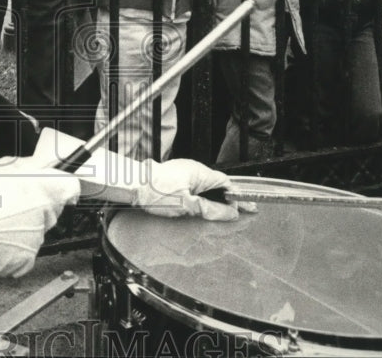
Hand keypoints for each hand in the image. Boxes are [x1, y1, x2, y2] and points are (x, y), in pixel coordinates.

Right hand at [0, 156, 79, 280]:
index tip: (54, 188)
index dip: (61, 187)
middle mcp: (46, 214)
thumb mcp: (4, 166)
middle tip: (13, 205)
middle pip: (53, 209)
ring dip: (23, 227)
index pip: (70, 187)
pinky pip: (25, 252)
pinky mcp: (27, 260)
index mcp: (45, 188)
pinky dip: (14, 248)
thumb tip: (42, 166)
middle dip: (38, 207)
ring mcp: (37, 239)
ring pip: (37, 231)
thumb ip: (31, 167)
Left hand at [134, 159, 256, 219]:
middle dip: (229, 199)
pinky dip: (203, 196)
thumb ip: (210, 210)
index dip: (238, 197)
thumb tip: (231, 214)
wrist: (132, 185)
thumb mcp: (186, 205)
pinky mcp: (175, 177)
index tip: (250, 208)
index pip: (227, 184)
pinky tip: (203, 206)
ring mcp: (183, 172)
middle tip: (241, 213)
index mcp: (200, 172)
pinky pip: (195, 187)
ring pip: (206, 186)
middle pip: (217, 185)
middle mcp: (193, 169)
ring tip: (226, 212)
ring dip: (215, 198)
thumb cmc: (155, 193)